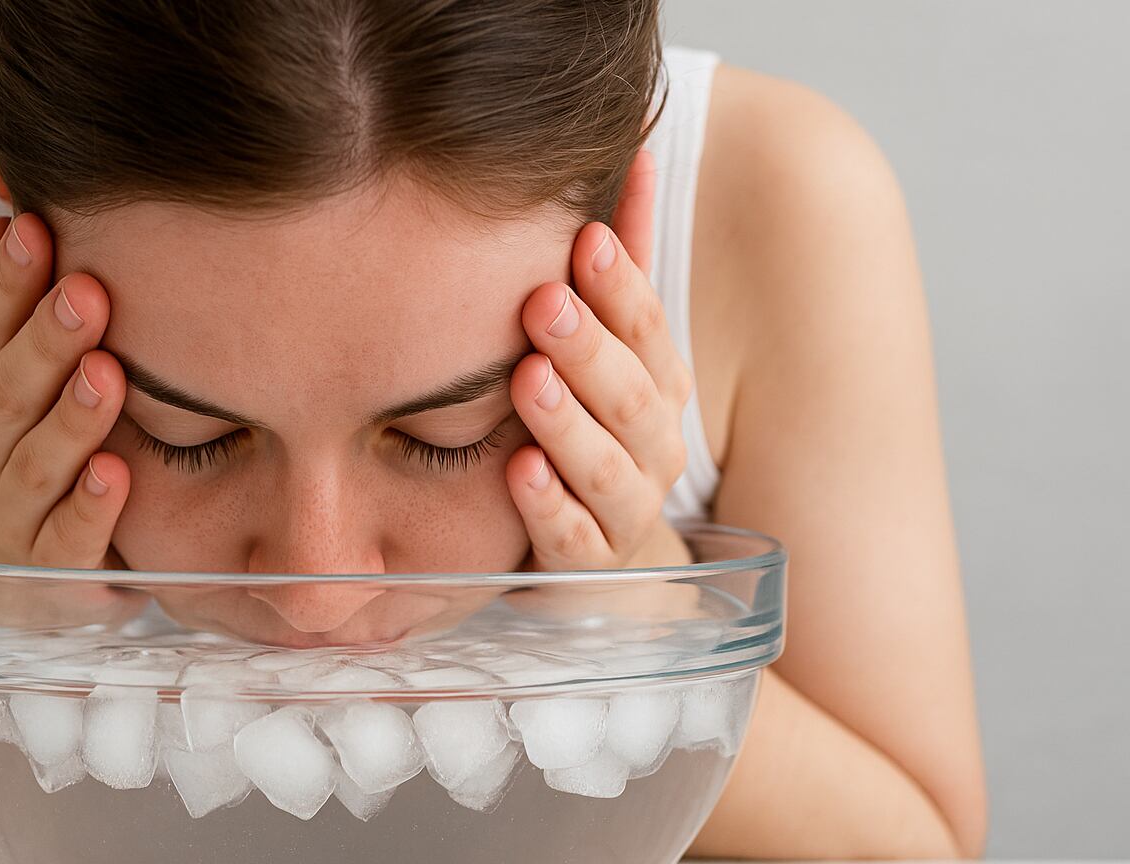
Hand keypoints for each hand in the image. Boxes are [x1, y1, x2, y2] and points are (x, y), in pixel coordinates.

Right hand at [0, 212, 132, 569]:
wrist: (35, 576)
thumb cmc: (49, 448)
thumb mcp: (35, 373)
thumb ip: (26, 300)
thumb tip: (16, 202)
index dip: (7, 282)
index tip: (36, 226)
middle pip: (9, 391)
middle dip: (47, 340)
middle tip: (89, 291)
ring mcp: (16, 511)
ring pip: (37, 463)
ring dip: (72, 417)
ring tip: (109, 374)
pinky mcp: (54, 568)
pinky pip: (70, 541)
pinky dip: (91, 508)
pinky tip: (118, 475)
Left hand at [503, 149, 696, 574]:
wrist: (611, 561)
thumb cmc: (599, 433)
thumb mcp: (614, 347)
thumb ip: (622, 263)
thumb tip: (637, 152)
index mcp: (657, 385)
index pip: (647, 332)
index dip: (620, 288)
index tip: (584, 241)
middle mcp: (651, 446)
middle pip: (631, 396)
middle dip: (589, 349)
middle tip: (543, 303)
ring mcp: (624, 510)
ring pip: (607, 468)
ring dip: (568, 423)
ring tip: (528, 381)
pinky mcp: (588, 564)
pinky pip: (571, 539)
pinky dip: (548, 507)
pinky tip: (518, 473)